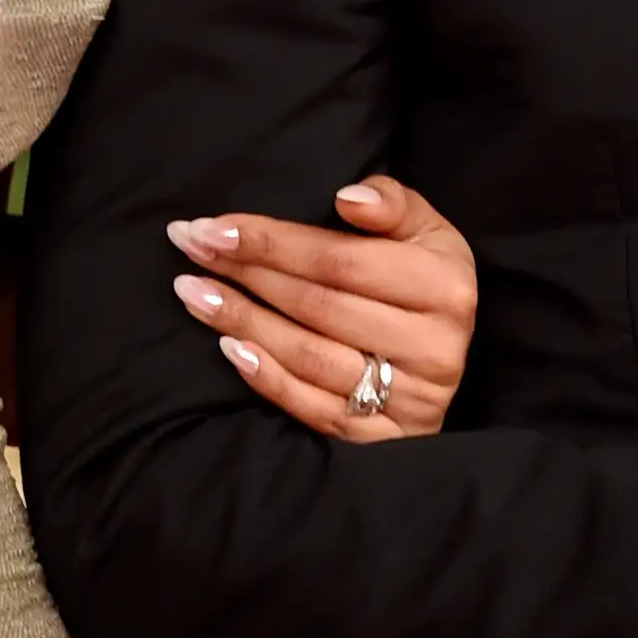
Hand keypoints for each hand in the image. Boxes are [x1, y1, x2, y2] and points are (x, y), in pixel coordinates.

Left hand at [167, 177, 475, 440]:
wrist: (447, 355)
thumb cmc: (423, 281)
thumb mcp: (426, 231)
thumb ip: (392, 204)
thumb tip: (348, 197)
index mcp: (444, 287)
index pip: (339, 261)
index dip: (272, 243)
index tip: (214, 227)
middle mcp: (433, 347)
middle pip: (316, 306)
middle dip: (245, 274)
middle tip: (189, 249)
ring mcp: (411, 399)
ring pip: (309, 356)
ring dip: (241, 322)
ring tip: (193, 294)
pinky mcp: (387, 440)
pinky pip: (315, 410)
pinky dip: (268, 379)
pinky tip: (229, 350)